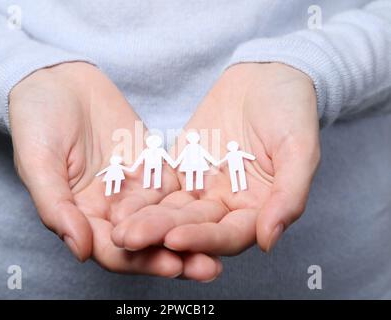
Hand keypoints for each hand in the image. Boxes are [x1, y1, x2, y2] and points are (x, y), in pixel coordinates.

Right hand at [9, 62, 221, 279]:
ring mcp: (133, 187)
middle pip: (145, 240)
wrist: (58, 81)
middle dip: (175, 254)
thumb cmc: (37, 120)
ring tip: (222, 246)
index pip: (111, 248)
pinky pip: (175, 185)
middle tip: (207, 267)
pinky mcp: (151, 164)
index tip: (170, 266)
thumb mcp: (38, 162)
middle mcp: (110, 208)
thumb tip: (80, 250)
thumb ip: (56, 206)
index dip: (139, 260)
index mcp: (80, 215)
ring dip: (192, 233)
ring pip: (165, 218)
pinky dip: (194, 199)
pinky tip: (218, 209)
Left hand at [112, 63, 319, 261]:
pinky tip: (119, 202)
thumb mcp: (300, 149)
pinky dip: (142, 195)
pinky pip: (161, 185)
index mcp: (259, 209)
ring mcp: (204, 188)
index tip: (174, 240)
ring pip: (173, 210)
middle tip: (129, 239)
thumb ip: (289, 195)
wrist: (265, 76)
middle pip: (195, 227)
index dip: (204, 240)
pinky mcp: (183, 168)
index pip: (230, 235)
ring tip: (117, 228)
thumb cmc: (291, 110)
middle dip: (162, 234)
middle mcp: (229, 205)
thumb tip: (269, 241)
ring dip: (146, 220)